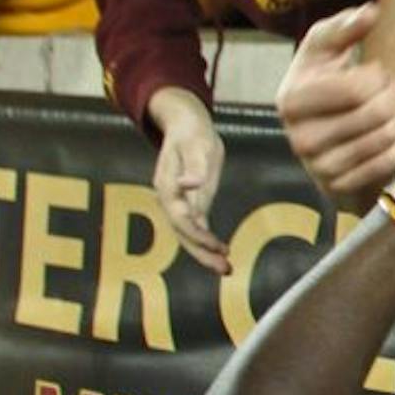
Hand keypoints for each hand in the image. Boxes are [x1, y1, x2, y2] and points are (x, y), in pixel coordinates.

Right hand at [147, 88, 228, 275]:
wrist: (186, 125)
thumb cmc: (192, 133)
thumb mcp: (197, 143)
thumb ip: (194, 165)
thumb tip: (189, 185)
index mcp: (168, 185)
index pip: (180, 217)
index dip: (197, 233)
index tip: (215, 246)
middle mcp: (170, 199)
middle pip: (182, 233)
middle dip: (202, 253)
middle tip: (225, 269)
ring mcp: (179, 203)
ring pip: (188, 235)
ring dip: (205, 253)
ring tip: (226, 269)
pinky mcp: (191, 203)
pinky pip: (196, 228)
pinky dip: (207, 242)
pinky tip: (222, 253)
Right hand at [275, 3, 394, 202]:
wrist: (329, 136)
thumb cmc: (328, 84)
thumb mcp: (328, 50)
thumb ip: (345, 27)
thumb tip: (370, 11)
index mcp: (291, 99)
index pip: (356, 88)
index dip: (378, 76)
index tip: (376, 71)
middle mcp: (298, 136)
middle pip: (375, 112)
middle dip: (393, 96)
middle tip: (390, 91)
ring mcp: (317, 166)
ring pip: (384, 137)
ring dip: (394, 121)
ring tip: (383, 115)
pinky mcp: (338, 186)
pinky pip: (386, 161)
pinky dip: (394, 147)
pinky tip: (380, 139)